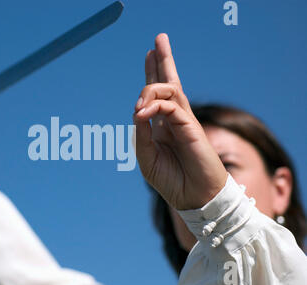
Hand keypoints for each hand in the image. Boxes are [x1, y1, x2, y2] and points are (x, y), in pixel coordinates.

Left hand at [133, 34, 226, 210]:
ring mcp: (184, 122)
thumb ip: (142, 134)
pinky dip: (155, 105)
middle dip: (163, 60)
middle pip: (169, 83)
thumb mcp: (147, 158)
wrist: (194, 198)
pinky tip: (141, 112)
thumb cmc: (171, 181)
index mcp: (162, 126)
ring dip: (155, 79)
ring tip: (145, 75)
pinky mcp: (191, 127)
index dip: (152, 74)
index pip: (156, 95)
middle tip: (160, 38)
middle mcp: (173, 120)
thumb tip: (137, 111)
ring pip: (171, 89)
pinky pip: (172, 107)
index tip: (149, 55)